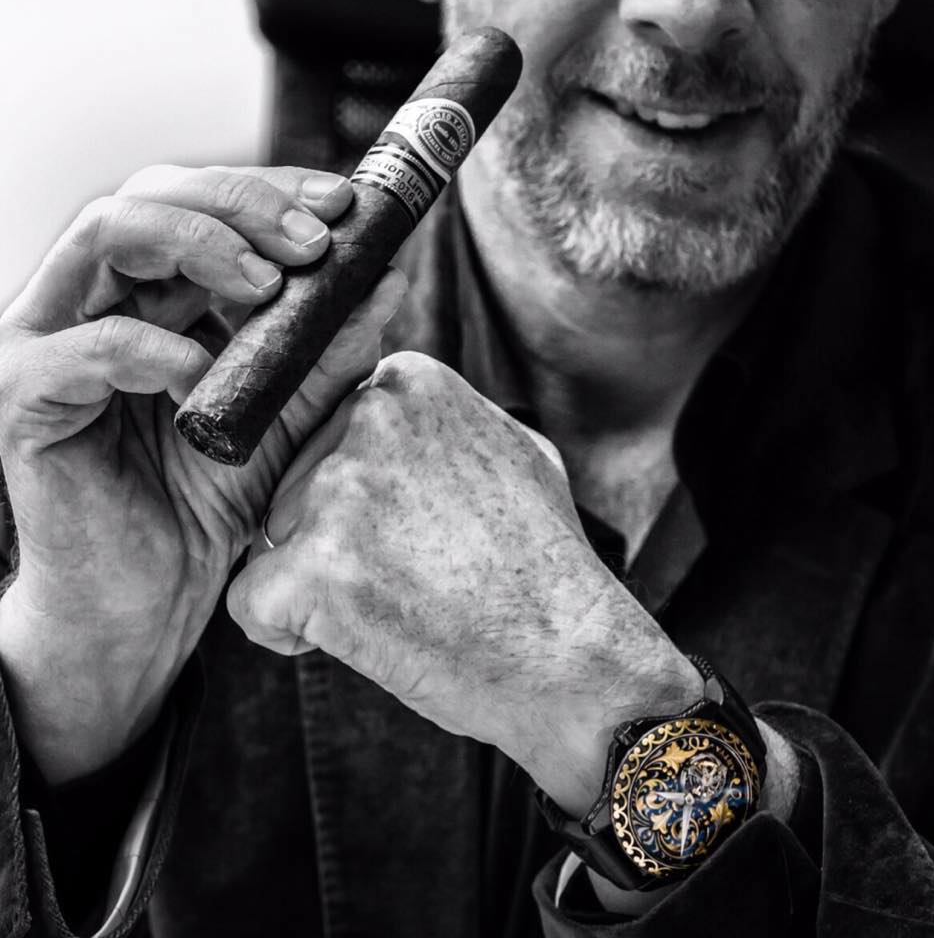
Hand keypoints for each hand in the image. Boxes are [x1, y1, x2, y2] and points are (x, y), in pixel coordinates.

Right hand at [0, 165, 405, 780]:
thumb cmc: (208, 503)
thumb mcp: (288, 415)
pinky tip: (203, 377)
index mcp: (154, 296)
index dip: (273, 191)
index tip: (343, 206)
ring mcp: (53, 340)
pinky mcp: (25, 396)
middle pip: (153, 195)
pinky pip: (87, 347)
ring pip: (106, 233)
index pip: (203, 206)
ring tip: (269, 286)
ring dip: (199, 244)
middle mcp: (97, 301)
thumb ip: (329, 351)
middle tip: (314, 242)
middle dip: (243, 206)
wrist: (149, 598)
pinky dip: (156, 350)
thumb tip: (389, 280)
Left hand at [228, 351, 702, 814]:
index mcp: (410, 385)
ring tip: (392, 607)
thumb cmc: (548, 564)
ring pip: (274, 536)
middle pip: (296, 482)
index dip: (359, 491)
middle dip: (331, 534)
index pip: (334, 431)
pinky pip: (251, 598)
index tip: (405, 528)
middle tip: (404, 575)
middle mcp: (368, 420)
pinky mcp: (312, 570)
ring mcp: (339, 493)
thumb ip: (443, 423)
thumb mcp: (513, 452)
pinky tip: (345, 638)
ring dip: (315, 578)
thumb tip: (397, 413)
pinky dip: (285, 628)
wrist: (573, 657)